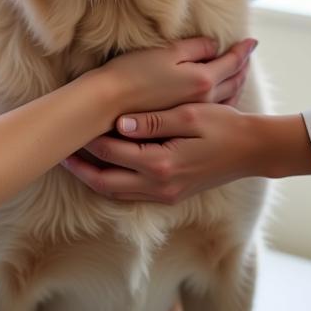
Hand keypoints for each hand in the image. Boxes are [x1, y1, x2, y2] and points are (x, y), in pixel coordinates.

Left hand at [63, 101, 256, 202]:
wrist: (252, 150)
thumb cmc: (223, 125)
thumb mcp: (190, 115)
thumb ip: (153, 121)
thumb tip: (119, 123)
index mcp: (162, 164)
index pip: (113, 152)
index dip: (89, 138)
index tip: (70, 124)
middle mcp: (160, 186)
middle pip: (106, 183)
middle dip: (80, 168)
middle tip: (58, 151)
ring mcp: (165, 194)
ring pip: (116, 194)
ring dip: (93, 177)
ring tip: (72, 160)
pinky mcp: (170, 194)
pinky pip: (131, 194)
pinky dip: (112, 183)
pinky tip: (102, 169)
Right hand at [98, 36, 256, 116]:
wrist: (109, 105)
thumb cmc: (134, 74)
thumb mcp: (166, 53)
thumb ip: (194, 48)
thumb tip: (215, 45)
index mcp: (202, 80)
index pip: (231, 62)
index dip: (243, 50)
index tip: (253, 41)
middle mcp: (204, 99)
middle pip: (232, 81)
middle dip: (242, 67)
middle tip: (249, 56)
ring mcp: (194, 114)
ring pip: (225, 98)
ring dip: (236, 84)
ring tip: (240, 74)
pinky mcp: (182, 122)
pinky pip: (214, 110)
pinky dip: (224, 100)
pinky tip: (221, 99)